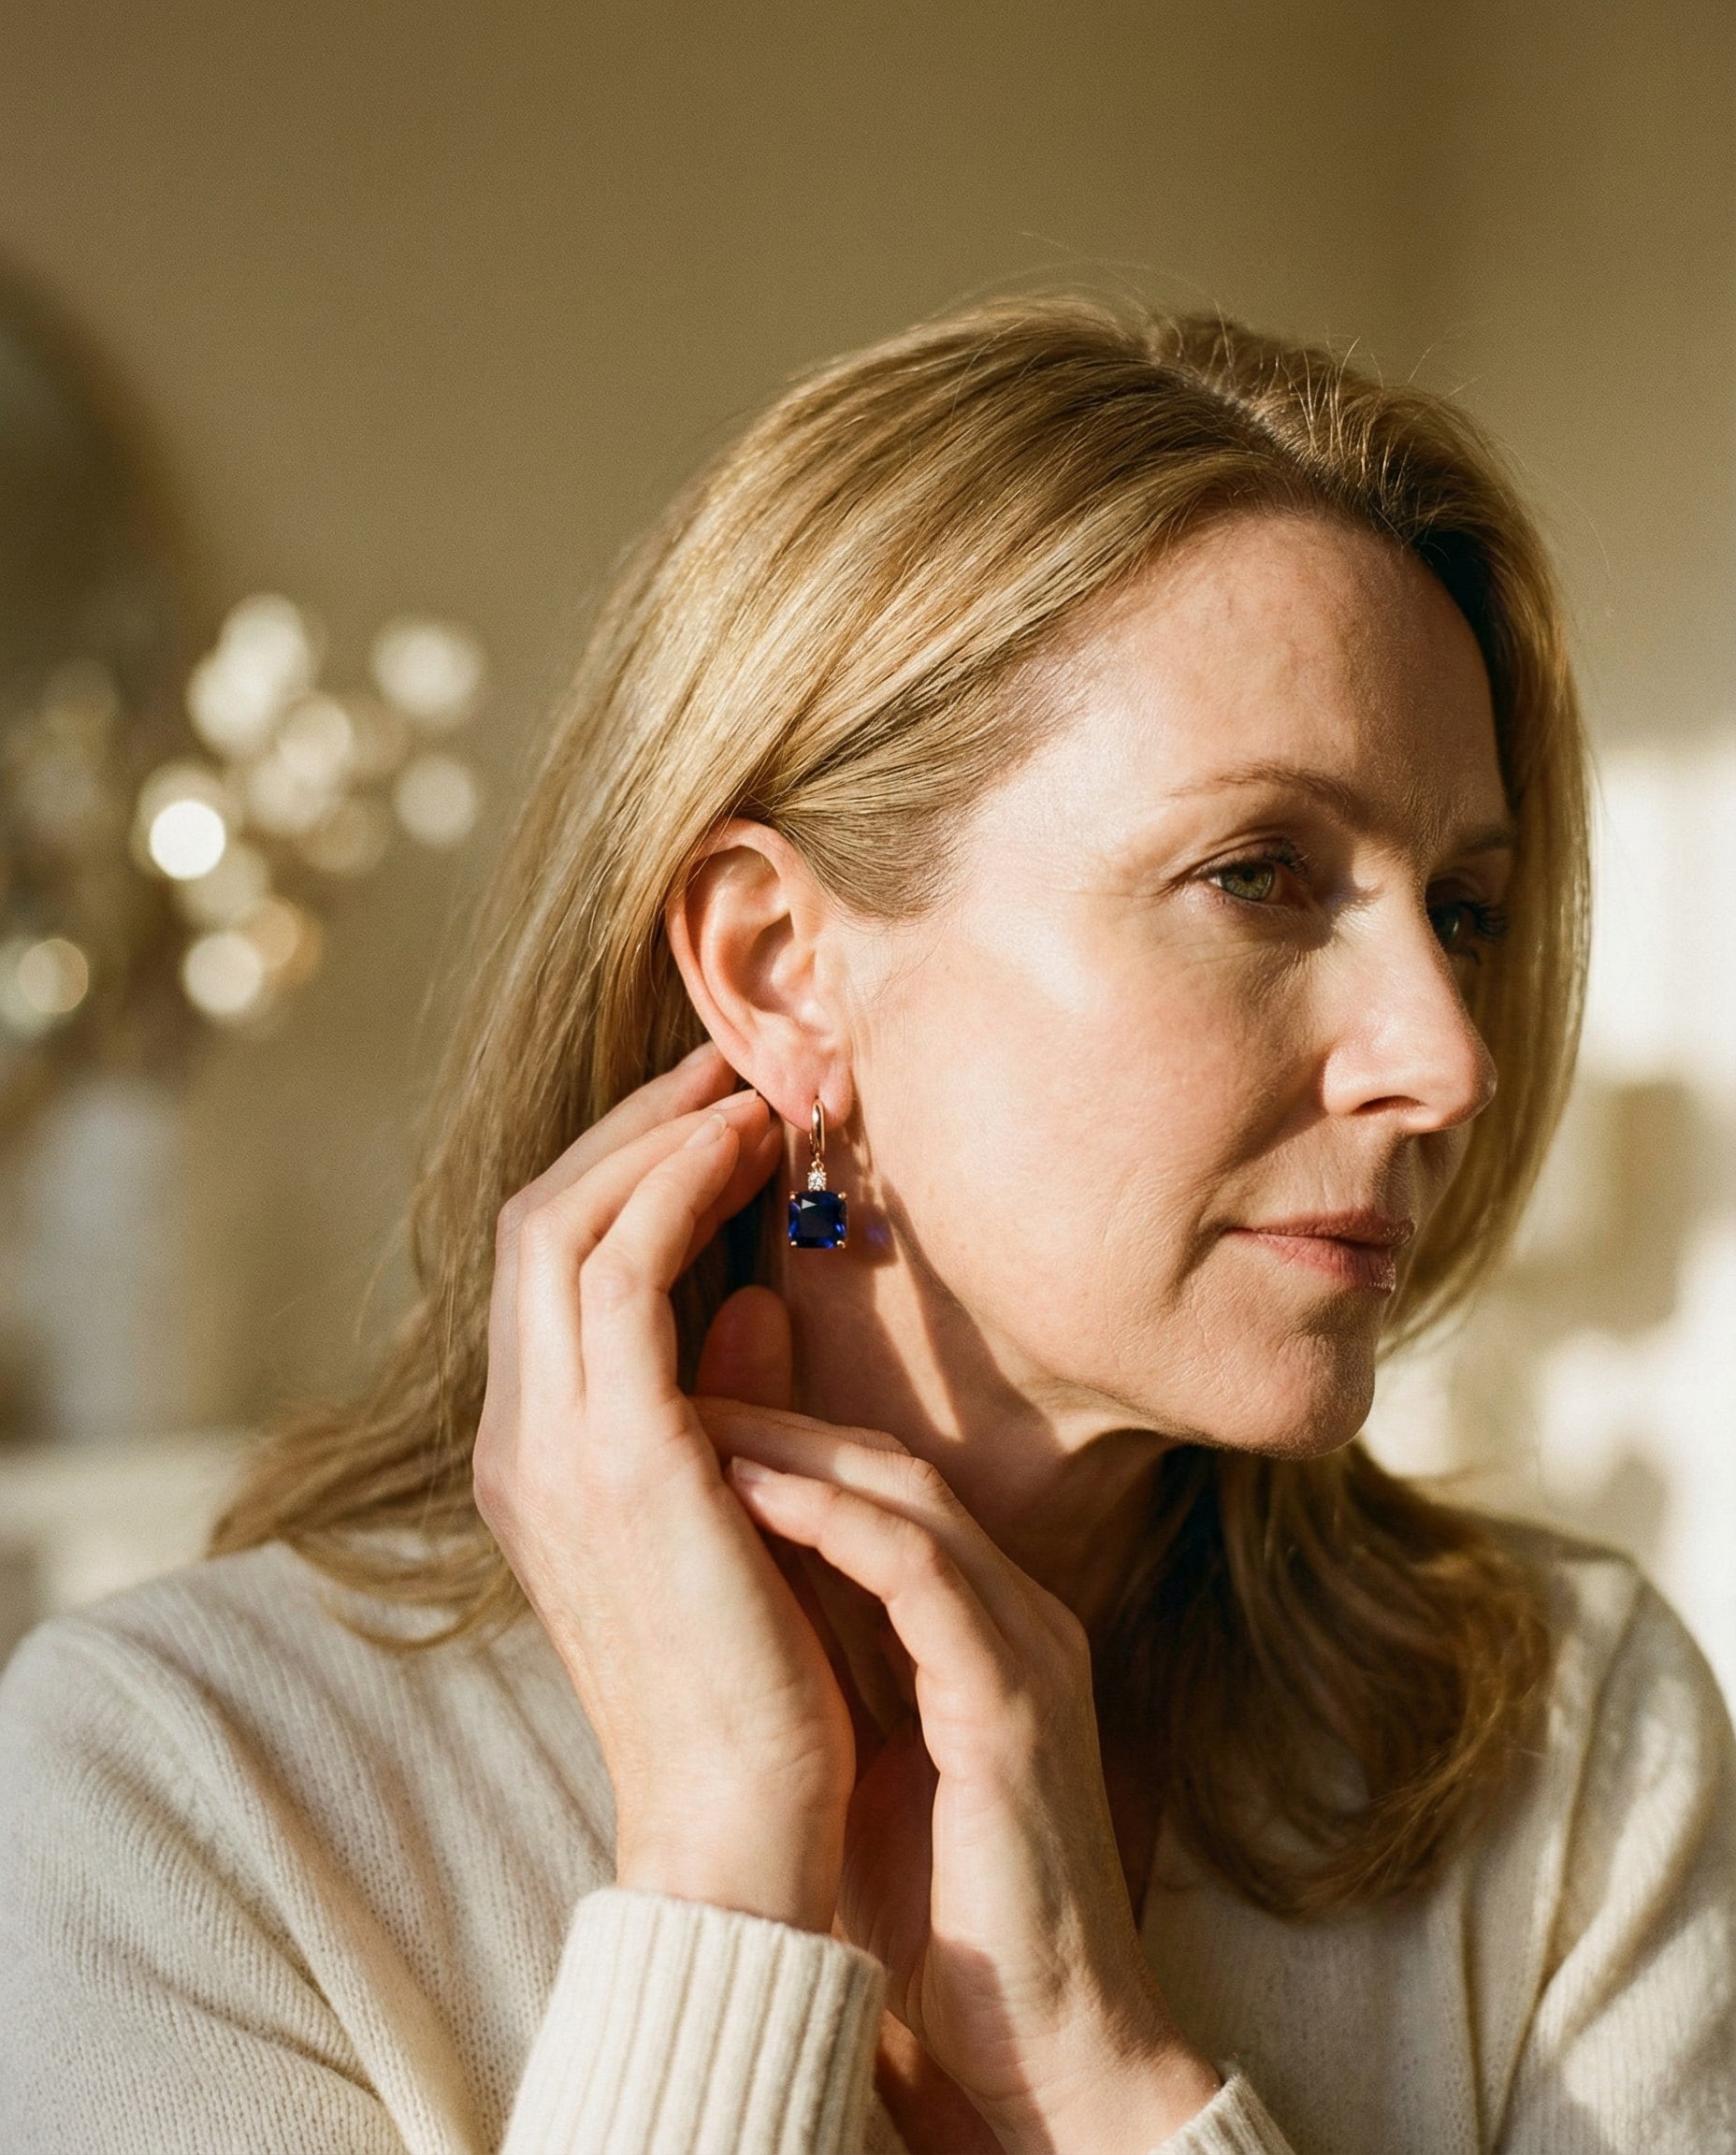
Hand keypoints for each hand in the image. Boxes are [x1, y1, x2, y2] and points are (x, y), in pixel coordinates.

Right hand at [472, 1042, 855, 1931]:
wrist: (747, 1820)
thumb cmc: (760, 1679)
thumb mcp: (730, 1513)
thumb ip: (724, 1401)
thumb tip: (751, 1298)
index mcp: (538, 1458)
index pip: (550, 1271)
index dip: (624, 1174)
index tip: (712, 1115)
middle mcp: (520, 1442)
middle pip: (540, 1223)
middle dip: (633, 1131)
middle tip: (725, 1069)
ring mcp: (552, 1449)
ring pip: (566, 1227)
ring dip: (657, 1141)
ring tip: (747, 1091)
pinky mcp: (619, 1460)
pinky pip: (621, 1276)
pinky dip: (675, 1193)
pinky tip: (743, 1154)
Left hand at [698, 1395, 1222, 2154]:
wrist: (1045, 2055)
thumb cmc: (938, 1920)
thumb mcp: (866, 1761)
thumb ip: (825, 1672)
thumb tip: (727, 1609)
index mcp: (986, 1630)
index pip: (882, 1492)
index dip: (784, 1441)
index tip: (680, 1417)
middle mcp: (1019, 1620)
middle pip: (896, 1469)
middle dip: (784, 1416)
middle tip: (679, 1384)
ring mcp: (1027, 1655)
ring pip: (911, 1498)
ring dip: (797, 1447)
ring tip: (694, 1415)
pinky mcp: (1012, 1706)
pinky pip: (922, 1575)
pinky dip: (834, 1521)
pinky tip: (751, 1491)